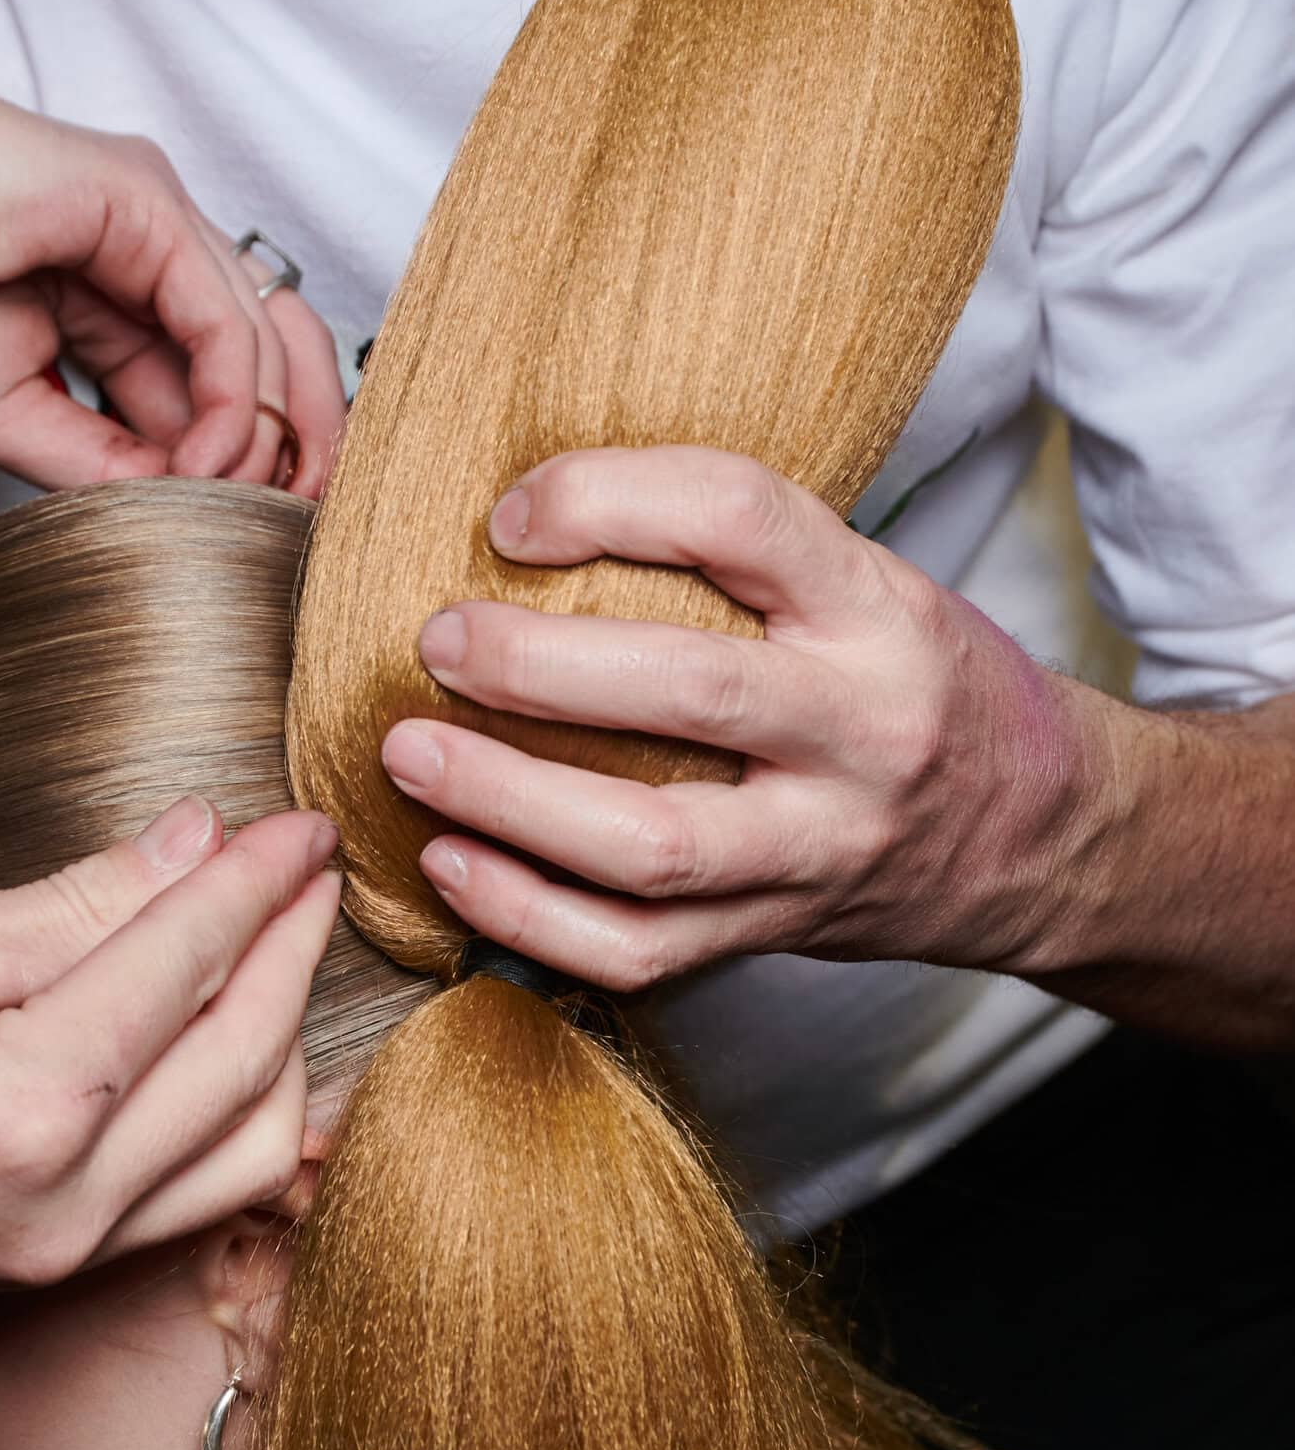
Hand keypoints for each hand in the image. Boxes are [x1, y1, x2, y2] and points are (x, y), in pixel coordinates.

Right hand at [0, 59, 346, 497]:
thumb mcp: (16, 420)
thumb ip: (105, 463)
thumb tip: (182, 509)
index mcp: (125, 304)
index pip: (229, 383)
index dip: (254, 460)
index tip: (255, 533)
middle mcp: (156, 257)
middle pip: (275, 354)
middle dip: (297, 447)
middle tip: (288, 526)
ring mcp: (158, 224)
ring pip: (263, 342)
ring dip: (252, 442)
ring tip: (213, 500)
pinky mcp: (148, 204)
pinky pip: (224, 320)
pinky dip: (227, 404)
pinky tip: (196, 461)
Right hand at [0, 801, 338, 1307]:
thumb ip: (69, 906)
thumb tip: (192, 844)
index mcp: (23, 1108)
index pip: (186, 964)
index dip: (255, 882)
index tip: (297, 828)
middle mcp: (62, 1204)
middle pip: (245, 1061)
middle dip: (291, 950)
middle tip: (308, 870)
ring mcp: (56, 1255)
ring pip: (245, 1148)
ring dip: (282, 1041)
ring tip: (280, 945)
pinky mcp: (40, 1273)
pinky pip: (190, 1198)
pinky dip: (236, 1116)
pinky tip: (237, 1051)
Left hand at [382, 446, 1109, 990]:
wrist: (1040, 838)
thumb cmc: (920, 687)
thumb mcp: (871, 587)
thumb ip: (741, 562)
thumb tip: (524, 520)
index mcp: (877, 611)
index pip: (741, 518)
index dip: (607, 500)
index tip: (510, 514)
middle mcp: (860, 730)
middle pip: (689, 692)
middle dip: (537, 666)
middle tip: (436, 639)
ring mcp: (819, 848)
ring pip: (652, 844)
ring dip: (508, 802)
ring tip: (410, 756)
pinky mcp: (776, 935)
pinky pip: (637, 949)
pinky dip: (527, 916)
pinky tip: (453, 865)